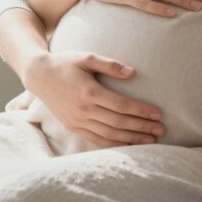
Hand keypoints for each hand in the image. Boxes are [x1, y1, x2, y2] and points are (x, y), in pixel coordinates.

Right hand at [22, 50, 164, 147]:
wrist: (39, 76)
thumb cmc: (66, 63)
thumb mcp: (87, 57)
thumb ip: (110, 64)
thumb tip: (132, 72)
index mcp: (89, 92)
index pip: (121, 105)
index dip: (141, 111)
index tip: (158, 114)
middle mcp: (83, 110)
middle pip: (118, 122)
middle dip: (142, 127)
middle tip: (161, 130)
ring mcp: (77, 121)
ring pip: (109, 134)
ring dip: (131, 138)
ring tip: (151, 140)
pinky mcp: (73, 127)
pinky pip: (96, 140)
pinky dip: (114, 144)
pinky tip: (129, 145)